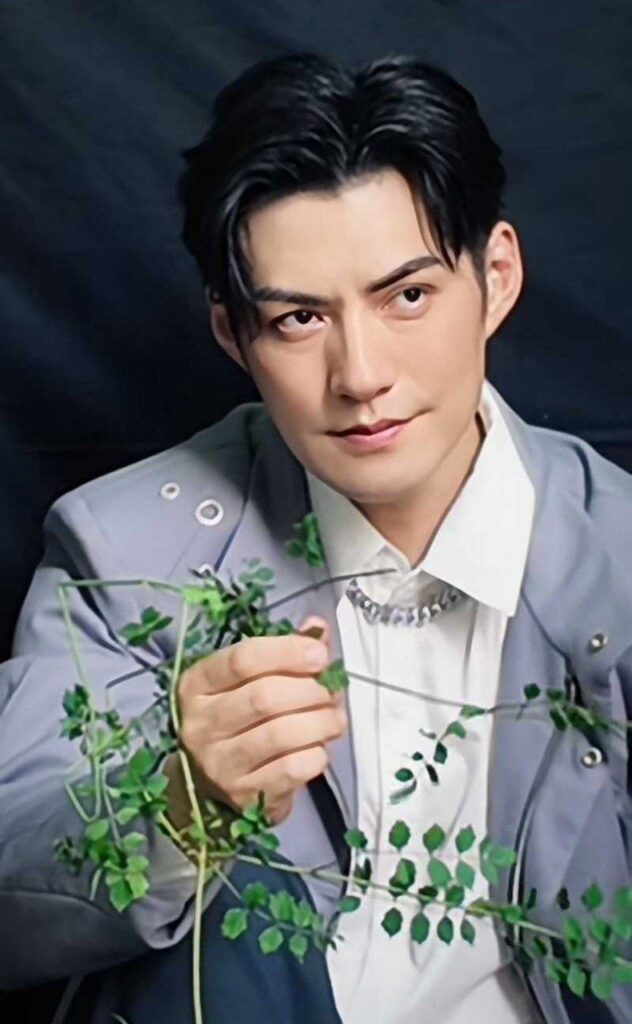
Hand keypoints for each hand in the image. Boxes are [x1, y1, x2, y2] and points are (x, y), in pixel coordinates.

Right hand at [165, 616, 346, 830]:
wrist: (213, 785)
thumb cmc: (238, 720)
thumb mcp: (250, 679)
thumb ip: (284, 651)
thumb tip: (318, 628)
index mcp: (198, 685)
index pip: (242, 660)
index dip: (287, 652)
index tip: (320, 654)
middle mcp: (201, 724)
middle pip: (264, 697)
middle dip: (310, 690)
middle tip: (331, 692)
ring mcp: (219, 764)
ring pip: (280, 734)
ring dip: (320, 722)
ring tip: (334, 718)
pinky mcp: (243, 796)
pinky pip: (290, 770)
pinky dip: (316, 754)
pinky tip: (319, 748)